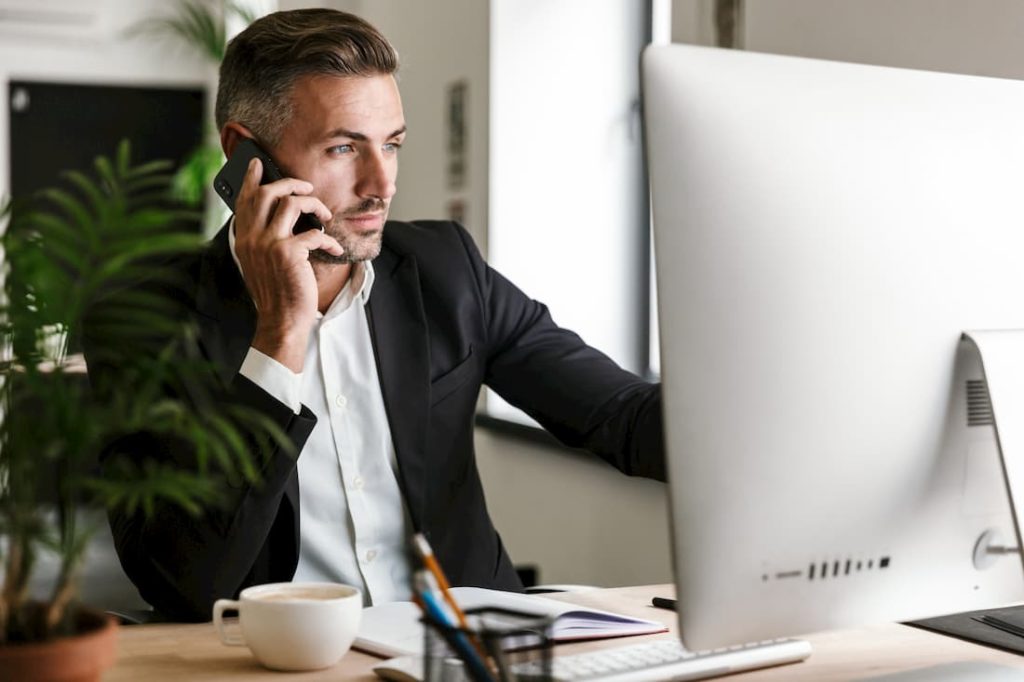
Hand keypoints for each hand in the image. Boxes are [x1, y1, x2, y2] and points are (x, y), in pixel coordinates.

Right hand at [232, 158, 342, 371]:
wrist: (281, 320)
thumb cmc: (276, 291)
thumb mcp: (262, 262)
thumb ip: (263, 238)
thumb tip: (281, 213)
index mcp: (244, 239)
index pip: (244, 200)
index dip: (251, 179)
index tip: (257, 164)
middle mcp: (252, 238)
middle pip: (268, 192)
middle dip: (290, 184)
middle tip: (306, 188)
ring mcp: (269, 244)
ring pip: (292, 203)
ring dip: (315, 205)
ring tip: (325, 215)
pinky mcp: (289, 253)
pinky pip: (315, 232)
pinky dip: (328, 239)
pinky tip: (332, 248)